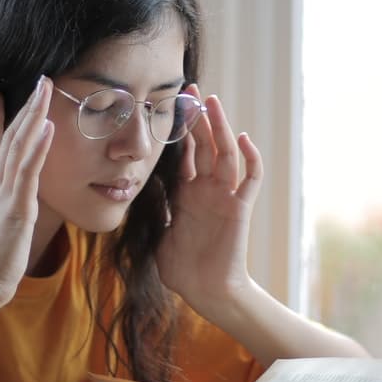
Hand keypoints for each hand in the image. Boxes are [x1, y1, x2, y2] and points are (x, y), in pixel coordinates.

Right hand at [0, 77, 53, 310]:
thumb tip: (9, 208)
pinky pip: (28, 172)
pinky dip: (38, 148)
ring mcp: (6, 195)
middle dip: (24, 107)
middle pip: (9, 137)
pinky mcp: (17, 208)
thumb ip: (1, 212)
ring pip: (19, 146)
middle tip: (38, 80)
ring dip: (33, 115)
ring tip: (45, 89)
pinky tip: (47, 126)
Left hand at [156, 86, 263, 315]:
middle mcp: (207, 189)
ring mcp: (225, 197)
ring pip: (226, 153)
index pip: (184, 153)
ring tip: (213, 102)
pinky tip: (243, 138)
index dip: (179, 130)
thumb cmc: (182, 269)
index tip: (169, 105)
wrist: (205, 292)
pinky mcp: (240, 209)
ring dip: (221, 127)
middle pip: (205, 144)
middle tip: (191, 89)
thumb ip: (150, 210)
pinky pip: (250, 180)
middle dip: (198, 117)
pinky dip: (250, 158)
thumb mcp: (155, 233)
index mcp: (187, 193)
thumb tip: (130, 190)